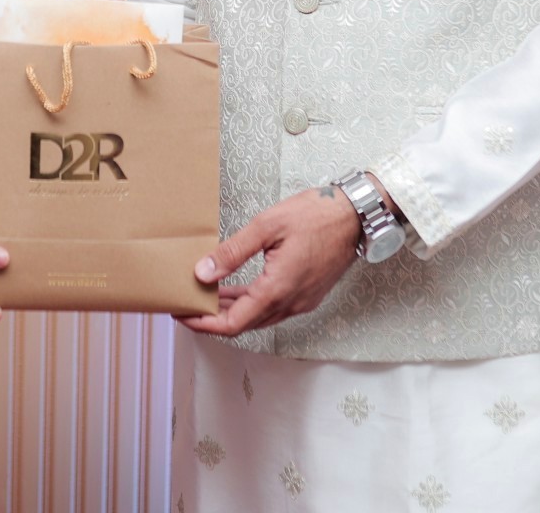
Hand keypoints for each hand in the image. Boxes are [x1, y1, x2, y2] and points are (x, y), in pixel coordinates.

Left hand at [179, 185, 360, 338]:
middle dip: (212, 318)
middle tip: (187, 303)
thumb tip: (202, 273)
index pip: (233, 324)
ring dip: (231, 311)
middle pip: (244, 324)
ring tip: (204, 296)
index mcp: (278, 289)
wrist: (357, 216)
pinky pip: (272, 308)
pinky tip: (235, 290)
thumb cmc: (316, 215)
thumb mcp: (267, 226)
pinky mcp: (308, 295)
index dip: (204, 324)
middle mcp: (291, 303)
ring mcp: (301, 301)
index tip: (182, 314)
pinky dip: (249, 303)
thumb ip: (233, 252)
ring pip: (258, 317)